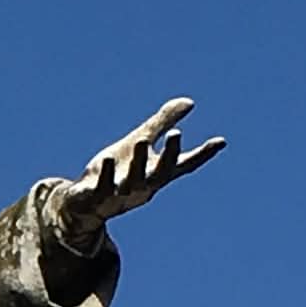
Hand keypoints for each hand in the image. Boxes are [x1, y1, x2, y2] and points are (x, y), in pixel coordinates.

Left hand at [48, 98, 225, 245]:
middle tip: (177, 133)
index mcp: (155, 173)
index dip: (202, 155)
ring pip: (133, 180)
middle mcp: (142, 186)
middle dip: (169, 155)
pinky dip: (107, 175)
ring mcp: (120, 194)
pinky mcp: (97, 197)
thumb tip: (190, 102)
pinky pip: (104, 187)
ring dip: (139, 162)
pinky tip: (109, 158)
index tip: (220, 141)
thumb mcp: (140, 143)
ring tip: (143, 140)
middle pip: (160, 173)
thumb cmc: (117, 171)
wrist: (84, 204)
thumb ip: (162, 123)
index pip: (183, 165)